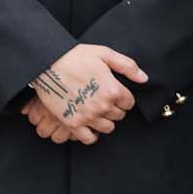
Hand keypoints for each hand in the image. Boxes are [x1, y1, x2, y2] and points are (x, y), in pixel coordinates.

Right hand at [29, 44, 143, 143]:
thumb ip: (128, 66)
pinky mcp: (72, 123)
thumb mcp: (105, 54)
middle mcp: (103, 106)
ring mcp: (87, 116)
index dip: (124, 98)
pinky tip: (90, 126)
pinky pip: (89, 139)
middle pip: (119, 116)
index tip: (116, 94)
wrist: (48, 64)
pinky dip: (92, 135)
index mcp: (113, 89)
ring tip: (98, 112)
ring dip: (105, 121)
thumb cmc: (76, 57)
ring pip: (107, 128)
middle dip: (115, 108)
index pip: (129, 103)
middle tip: (106, 101)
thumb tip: (144, 79)